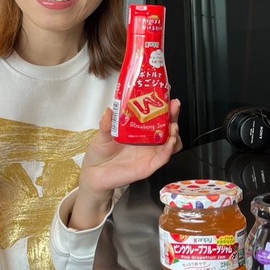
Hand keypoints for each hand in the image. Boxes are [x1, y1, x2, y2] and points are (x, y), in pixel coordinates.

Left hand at [69, 99, 181, 228]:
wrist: (94, 174)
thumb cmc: (100, 152)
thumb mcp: (102, 135)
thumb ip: (106, 124)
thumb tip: (110, 110)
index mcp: (139, 130)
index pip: (155, 116)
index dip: (163, 105)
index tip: (167, 94)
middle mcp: (148, 141)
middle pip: (167, 127)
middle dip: (173, 115)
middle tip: (174, 106)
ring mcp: (150, 153)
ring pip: (171, 142)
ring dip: (175, 133)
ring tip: (173, 126)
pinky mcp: (149, 166)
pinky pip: (163, 158)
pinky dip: (169, 150)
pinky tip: (170, 142)